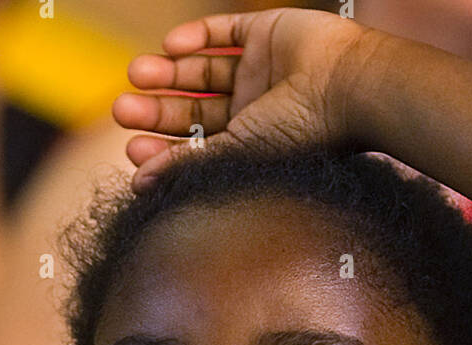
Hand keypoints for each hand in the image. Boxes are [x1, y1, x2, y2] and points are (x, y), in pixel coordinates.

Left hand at [111, 8, 377, 189]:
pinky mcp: (267, 32)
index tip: (133, 148)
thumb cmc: (301, 133)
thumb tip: (138, 186)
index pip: (196, 147)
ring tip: (137, 73)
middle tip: (122, 109)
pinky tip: (172, 46)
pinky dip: (195, 36)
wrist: (348, 86)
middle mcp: (254, 110)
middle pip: (192, 109)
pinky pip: (223, 32)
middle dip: (156, 110)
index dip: (162, 148)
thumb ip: (187, 165)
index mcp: (250, 147)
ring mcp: (260, 70)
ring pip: (202, 70)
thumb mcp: (237, 154)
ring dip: (168, 72)